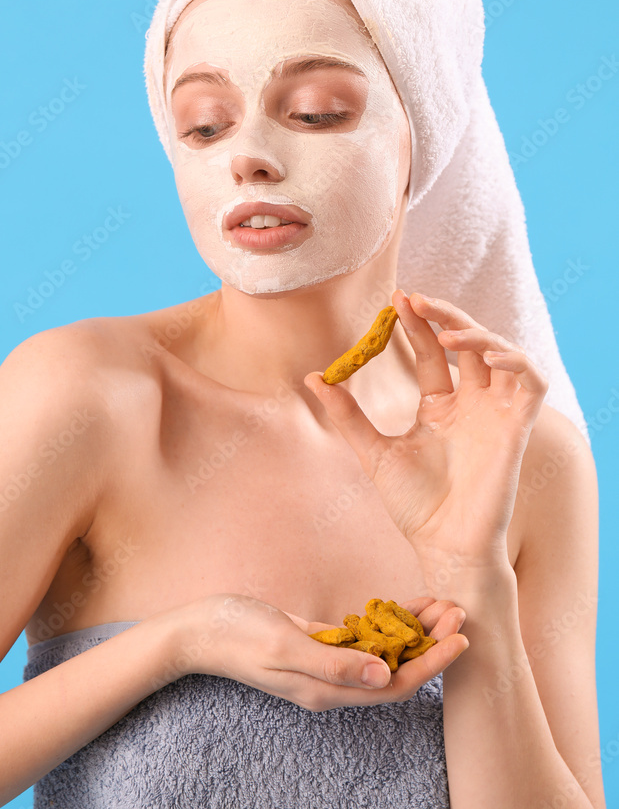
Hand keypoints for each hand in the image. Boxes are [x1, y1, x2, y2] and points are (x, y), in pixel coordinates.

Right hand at [177, 592, 468, 711]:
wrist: (197, 630)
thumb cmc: (236, 634)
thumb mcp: (283, 644)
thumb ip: (332, 662)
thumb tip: (381, 675)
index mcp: (326, 690)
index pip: (394, 685)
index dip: (432, 664)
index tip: (461, 637)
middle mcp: (331, 683)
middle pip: (395, 670)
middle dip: (431, 644)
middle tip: (458, 610)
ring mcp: (324, 664)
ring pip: (382, 653)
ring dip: (413, 631)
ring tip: (441, 604)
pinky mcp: (316, 645)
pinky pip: (361, 639)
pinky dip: (384, 623)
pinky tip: (401, 606)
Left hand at [303, 290, 548, 570]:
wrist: (442, 546)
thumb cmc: (413, 506)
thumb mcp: (373, 451)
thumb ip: (347, 414)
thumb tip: (312, 377)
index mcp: (440, 406)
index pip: (433, 352)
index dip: (419, 323)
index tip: (397, 299)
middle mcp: (471, 404)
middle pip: (467, 343)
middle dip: (445, 316)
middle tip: (416, 299)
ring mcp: (496, 414)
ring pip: (501, 354)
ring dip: (478, 333)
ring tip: (446, 331)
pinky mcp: (518, 429)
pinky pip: (532, 384)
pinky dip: (516, 362)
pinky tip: (487, 356)